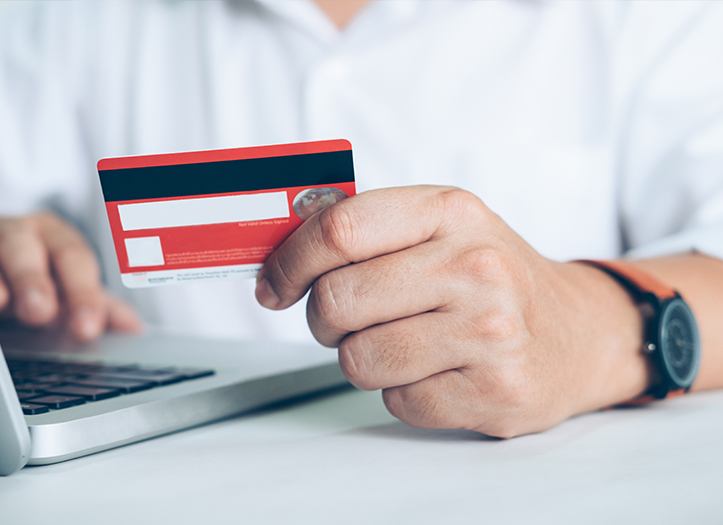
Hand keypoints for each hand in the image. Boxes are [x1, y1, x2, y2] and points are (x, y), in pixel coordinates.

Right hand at [0, 212, 141, 341]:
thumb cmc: (36, 284)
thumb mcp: (67, 295)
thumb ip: (98, 308)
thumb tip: (134, 329)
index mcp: (58, 238)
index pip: (75, 260)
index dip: (83, 293)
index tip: (87, 328)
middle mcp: (20, 232)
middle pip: (29, 248)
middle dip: (35, 280)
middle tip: (40, 312)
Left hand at [256, 186, 650, 436]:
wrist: (581, 331)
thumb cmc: (494, 277)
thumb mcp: (441, 227)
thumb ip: (366, 231)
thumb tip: (278, 257)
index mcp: (451, 212)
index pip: (339, 229)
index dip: (289, 261)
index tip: (274, 284)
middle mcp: (475, 266)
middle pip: (337, 300)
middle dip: (324, 318)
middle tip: (346, 318)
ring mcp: (490, 332)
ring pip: (359, 359)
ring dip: (364, 358)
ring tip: (405, 343)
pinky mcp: (496, 391)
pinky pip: (397, 402)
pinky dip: (402, 392)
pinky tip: (438, 371)